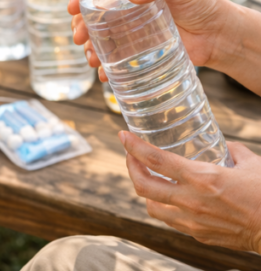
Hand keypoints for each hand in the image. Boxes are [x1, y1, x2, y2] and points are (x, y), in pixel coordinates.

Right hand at [68, 0, 234, 80]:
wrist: (220, 36)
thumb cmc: (205, 2)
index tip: (73, 6)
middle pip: (92, 5)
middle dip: (79, 22)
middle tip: (79, 36)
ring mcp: (128, 19)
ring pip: (97, 28)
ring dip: (88, 43)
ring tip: (91, 57)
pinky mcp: (134, 41)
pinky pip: (111, 49)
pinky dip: (103, 60)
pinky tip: (102, 70)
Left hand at [120, 131, 260, 252]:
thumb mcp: (253, 164)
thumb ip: (234, 151)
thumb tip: (226, 146)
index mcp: (202, 179)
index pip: (155, 160)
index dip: (133, 147)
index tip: (123, 136)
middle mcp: (191, 201)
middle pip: (142, 185)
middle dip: (130, 167)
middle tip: (131, 157)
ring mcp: (192, 221)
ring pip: (151, 207)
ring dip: (146, 191)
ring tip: (149, 179)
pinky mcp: (199, 234)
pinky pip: (171, 221)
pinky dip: (165, 208)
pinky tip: (171, 199)